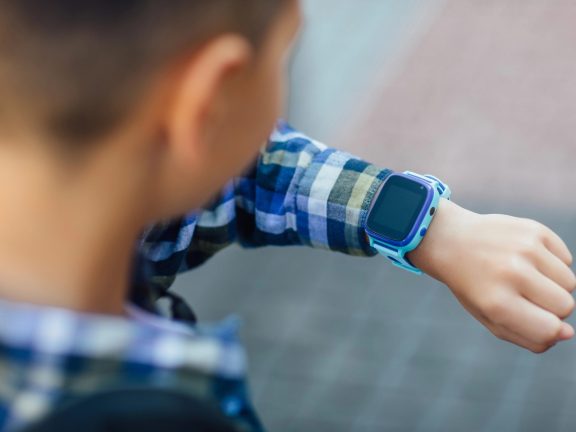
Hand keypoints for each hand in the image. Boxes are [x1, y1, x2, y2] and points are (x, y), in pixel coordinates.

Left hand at [408, 199, 575, 352]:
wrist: (452, 242)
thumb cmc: (474, 286)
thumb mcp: (489, 317)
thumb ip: (528, 336)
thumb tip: (567, 333)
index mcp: (497, 303)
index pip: (549, 329)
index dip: (548, 329)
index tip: (535, 319)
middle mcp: (512, 274)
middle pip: (565, 306)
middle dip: (552, 307)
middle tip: (526, 295)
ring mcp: (525, 249)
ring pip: (571, 282)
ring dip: (554, 284)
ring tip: (525, 276)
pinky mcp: (534, 230)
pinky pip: (566, 259)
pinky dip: (552, 263)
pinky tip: (526, 259)